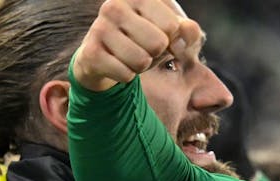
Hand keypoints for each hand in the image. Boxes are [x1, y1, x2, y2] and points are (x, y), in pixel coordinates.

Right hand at [72, 0, 202, 90]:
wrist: (104, 54)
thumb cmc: (145, 37)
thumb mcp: (172, 30)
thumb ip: (189, 30)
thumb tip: (183, 37)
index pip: (172, 26)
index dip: (171, 38)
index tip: (158, 34)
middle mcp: (114, 5)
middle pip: (158, 43)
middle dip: (156, 53)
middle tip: (143, 47)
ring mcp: (99, 27)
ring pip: (142, 61)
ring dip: (141, 65)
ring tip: (130, 55)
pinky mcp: (90, 52)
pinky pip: (126, 75)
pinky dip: (127, 75)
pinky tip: (117, 63)